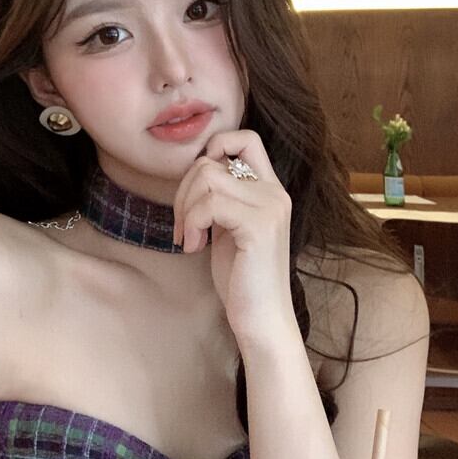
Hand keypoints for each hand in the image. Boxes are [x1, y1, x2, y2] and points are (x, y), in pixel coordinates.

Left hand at [172, 130, 295, 345]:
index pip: (244, 139)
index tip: (196, 189)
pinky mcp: (259, 226)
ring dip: (184, 209)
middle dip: (183, 191)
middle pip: (210, 161)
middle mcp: (275, 192)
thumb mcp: (228, 228)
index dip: (212, 150)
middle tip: (182, 227)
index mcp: (270, 190)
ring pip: (206, 178)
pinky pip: (209, 203)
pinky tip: (193, 247)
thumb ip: (221, 199)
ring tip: (188, 239)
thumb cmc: (242, 279)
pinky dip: (191, 223)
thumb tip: (195, 172)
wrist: (262, 319)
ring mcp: (270, 207)